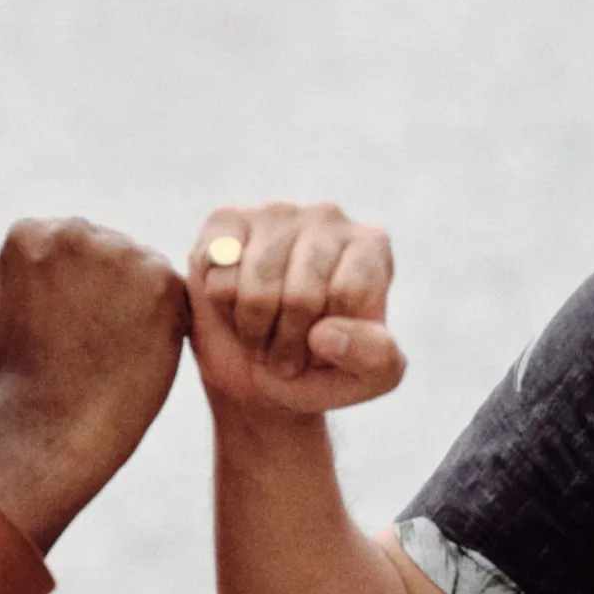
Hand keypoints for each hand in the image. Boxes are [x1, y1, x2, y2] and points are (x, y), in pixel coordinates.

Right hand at [0, 218, 188, 553]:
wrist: (55, 427)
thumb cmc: (21, 380)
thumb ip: (19, 273)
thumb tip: (40, 256)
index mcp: (29, 235)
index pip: (65, 242)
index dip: (70, 286)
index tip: (64, 323)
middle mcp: (73, 232)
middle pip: (106, 245)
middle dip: (106, 284)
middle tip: (94, 338)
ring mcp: (119, 253)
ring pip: (140, 266)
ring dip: (136, 298)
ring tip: (113, 346)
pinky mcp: (161, 280)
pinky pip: (171, 290)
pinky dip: (164, 319)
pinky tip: (138, 350)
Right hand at [188, 201, 405, 420]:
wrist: (257, 372)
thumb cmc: (320, 369)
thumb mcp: (369, 379)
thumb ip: (376, 358)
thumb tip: (323, 334)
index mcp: (370, 247)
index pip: (347, 294)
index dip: (327, 339)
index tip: (322, 351)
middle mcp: (326, 217)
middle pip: (301, 294)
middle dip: (286, 341)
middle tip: (284, 351)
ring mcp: (273, 213)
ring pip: (257, 287)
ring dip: (252, 329)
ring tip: (261, 333)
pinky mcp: (224, 221)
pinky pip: (218, 275)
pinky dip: (220, 307)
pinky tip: (233, 305)